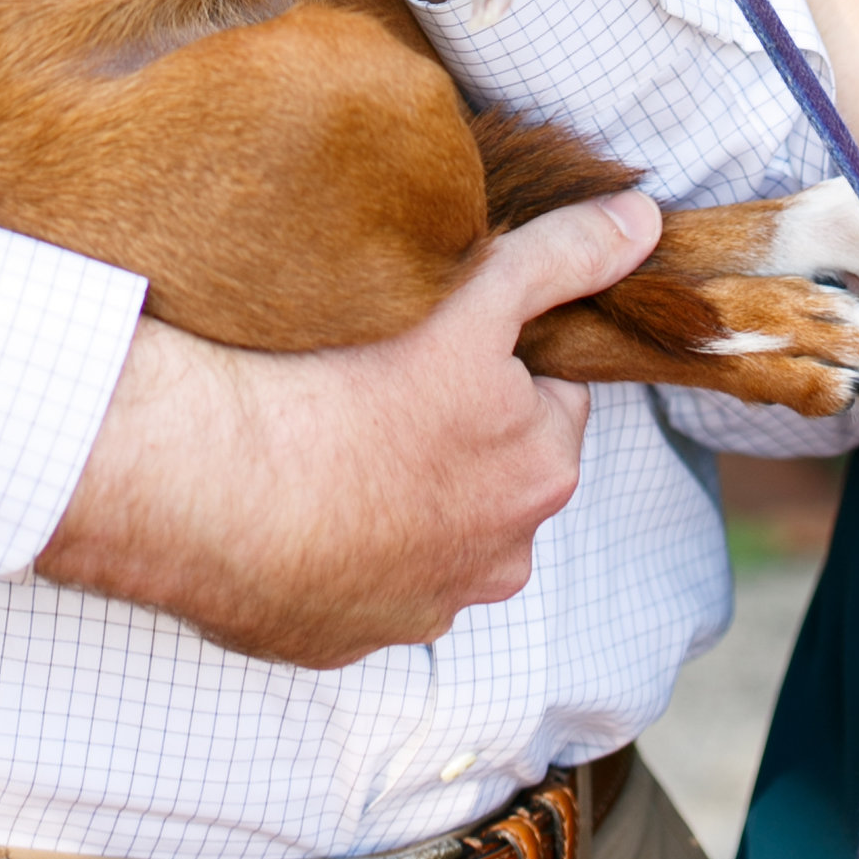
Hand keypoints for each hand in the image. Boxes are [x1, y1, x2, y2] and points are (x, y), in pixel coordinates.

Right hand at [38, 192, 660, 664]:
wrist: (217, 489)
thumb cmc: (350, 389)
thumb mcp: (472, 301)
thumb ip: (562, 257)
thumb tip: (642, 222)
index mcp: (539, 473)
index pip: (546, 397)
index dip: (498, 357)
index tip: (440, 335)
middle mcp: (497, 558)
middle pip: (496, 467)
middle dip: (458, 427)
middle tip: (384, 375)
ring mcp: (418, 607)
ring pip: (431, 530)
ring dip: (402, 490)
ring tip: (337, 429)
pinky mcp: (340, 636)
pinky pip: (357, 578)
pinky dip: (340, 540)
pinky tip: (298, 492)